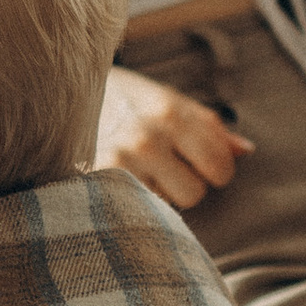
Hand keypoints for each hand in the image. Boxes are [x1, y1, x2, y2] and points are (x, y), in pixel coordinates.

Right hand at [96, 65, 254, 211]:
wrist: (60, 94)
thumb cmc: (122, 100)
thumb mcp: (166, 101)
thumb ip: (207, 125)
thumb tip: (246, 151)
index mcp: (170, 111)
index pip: (220, 166)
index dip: (216, 170)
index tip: (199, 163)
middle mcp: (147, 136)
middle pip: (195, 194)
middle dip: (184, 185)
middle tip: (162, 168)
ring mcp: (119, 161)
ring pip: (163, 207)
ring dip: (155, 195)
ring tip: (137, 172)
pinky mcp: (95, 182)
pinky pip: (135, 211)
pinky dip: (131, 203)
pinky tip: (119, 184)